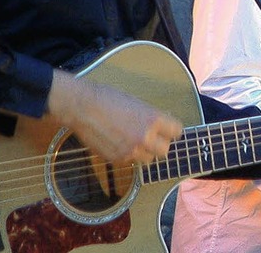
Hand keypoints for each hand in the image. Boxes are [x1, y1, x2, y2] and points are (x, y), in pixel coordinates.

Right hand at [46, 70, 182, 163]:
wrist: (83, 107)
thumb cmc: (109, 98)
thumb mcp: (137, 103)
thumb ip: (151, 117)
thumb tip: (162, 126)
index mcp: (153, 119)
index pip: (177, 131)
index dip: (172, 129)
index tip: (168, 128)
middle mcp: (145, 137)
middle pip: (165, 150)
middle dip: (160, 143)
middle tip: (153, 136)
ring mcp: (131, 150)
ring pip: (148, 159)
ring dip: (145, 151)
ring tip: (135, 139)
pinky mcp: (117, 159)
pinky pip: (131, 161)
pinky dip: (129, 154)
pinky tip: (121, 142)